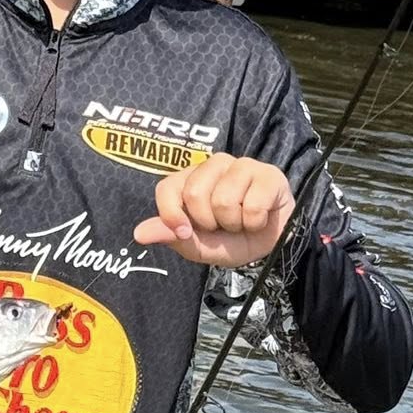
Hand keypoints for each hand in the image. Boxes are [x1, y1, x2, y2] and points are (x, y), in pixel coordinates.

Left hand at [133, 154, 293, 267]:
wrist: (274, 246)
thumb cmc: (234, 240)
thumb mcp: (199, 247)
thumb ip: (171, 237)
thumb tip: (139, 233)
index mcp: (191, 179)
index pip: (167, 187)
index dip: (171, 213)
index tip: (184, 232)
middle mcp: (214, 165)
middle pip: (195, 194)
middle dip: (209, 222)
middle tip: (224, 225)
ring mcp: (242, 165)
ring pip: (224, 200)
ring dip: (234, 223)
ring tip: (242, 220)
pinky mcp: (268, 174)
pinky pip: (252, 205)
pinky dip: (255, 223)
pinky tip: (261, 217)